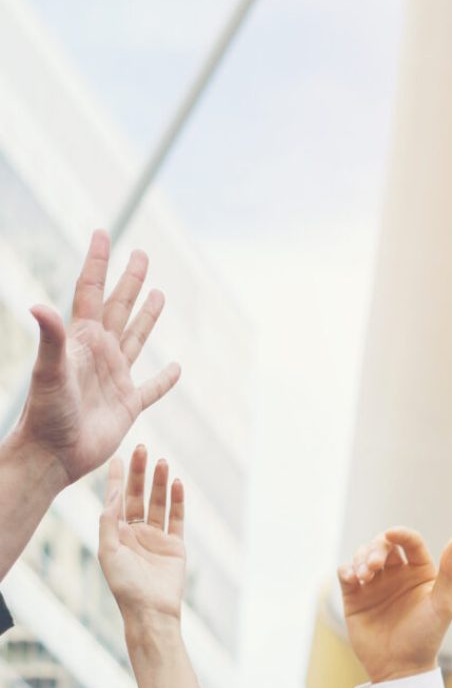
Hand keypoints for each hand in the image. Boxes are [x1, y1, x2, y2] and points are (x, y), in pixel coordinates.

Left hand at [12, 230, 180, 486]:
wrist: (53, 454)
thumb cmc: (46, 414)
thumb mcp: (48, 373)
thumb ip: (51, 339)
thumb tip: (39, 305)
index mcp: (81, 340)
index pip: (91, 292)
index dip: (98, 263)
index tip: (103, 233)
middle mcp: (99, 353)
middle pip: (118, 308)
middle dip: (129, 281)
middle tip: (141, 254)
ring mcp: (114, 378)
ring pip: (136, 339)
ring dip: (147, 317)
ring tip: (159, 294)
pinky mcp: (127, 406)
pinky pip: (151, 389)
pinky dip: (165, 379)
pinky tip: (176, 368)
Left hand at [98, 449, 186, 624]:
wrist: (152, 610)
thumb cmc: (125, 585)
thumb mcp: (108, 551)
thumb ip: (109, 521)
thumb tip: (115, 492)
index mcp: (117, 533)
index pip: (117, 499)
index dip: (118, 478)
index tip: (119, 456)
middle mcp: (136, 532)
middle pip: (139, 495)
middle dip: (141, 473)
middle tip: (144, 450)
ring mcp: (157, 537)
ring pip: (159, 502)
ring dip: (160, 483)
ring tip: (163, 462)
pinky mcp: (175, 545)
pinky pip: (177, 518)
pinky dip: (178, 501)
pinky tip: (178, 484)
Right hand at [339, 528, 451, 681]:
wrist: (400, 669)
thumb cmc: (426, 638)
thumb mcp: (443, 605)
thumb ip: (450, 572)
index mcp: (420, 573)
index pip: (410, 542)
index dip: (400, 534)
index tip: (391, 535)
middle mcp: (397, 575)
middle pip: (383, 545)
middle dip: (376, 548)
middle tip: (373, 565)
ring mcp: (375, 585)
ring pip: (362, 555)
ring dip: (360, 558)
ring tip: (364, 576)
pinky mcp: (355, 597)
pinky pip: (345, 572)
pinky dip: (346, 569)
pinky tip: (353, 579)